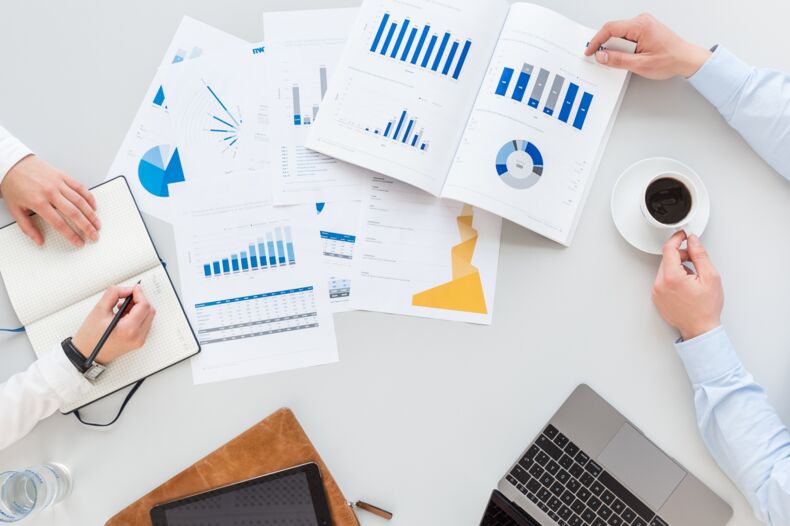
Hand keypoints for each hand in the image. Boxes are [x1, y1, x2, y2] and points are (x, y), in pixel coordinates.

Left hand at [0, 156, 99, 247]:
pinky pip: (80, 187)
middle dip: (87, 227)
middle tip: (94, 236)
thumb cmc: (13, 185)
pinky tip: (94, 206)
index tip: (79, 242)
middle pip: (74, 213)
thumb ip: (27, 227)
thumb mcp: (15, 209)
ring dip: (91, 215)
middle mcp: (50, 192)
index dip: (71, 235)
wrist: (11, 163)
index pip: (59, 223)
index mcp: (38, 202)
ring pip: (80, 201)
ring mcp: (58, 183)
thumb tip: (39, 241)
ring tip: (97, 224)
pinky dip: (89, 197)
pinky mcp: (63, 175)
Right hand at [72, 285, 155, 363]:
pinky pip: (144, 324)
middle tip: (126, 298)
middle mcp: (137, 337)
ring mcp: (139, 341)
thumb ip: (114, 294)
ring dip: (138, 308)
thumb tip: (127, 289)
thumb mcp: (99, 310)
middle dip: (139, 301)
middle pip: (149, 311)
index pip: (144, 306)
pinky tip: (124, 316)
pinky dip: (137, 316)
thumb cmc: (89, 337)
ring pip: (148, 317)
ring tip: (121, 308)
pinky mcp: (138, 342)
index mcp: (128, 329)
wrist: (86, 354)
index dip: (139, 294)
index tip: (133, 289)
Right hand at [584, 13, 710, 78]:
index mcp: (640, 25)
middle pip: (614, 31)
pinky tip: (631, 57)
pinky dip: (624, 47)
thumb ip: (618, 60)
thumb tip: (601, 56)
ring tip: (630, 60)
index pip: (610, 28)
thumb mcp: (640, 64)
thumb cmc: (671, 59)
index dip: (597, 41)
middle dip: (608, 47)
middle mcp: (642, 21)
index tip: (590, 51)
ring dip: (618, 48)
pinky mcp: (645, 30)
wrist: (687, 59)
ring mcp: (644, 24)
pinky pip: (627, 36)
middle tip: (610, 60)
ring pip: (620, 35)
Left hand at [652, 231, 723, 339]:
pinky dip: (673, 278)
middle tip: (695, 263)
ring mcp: (656, 292)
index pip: (669, 249)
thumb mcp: (710, 277)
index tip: (683, 235)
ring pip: (665, 269)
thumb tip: (693, 241)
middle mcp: (660, 284)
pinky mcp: (656, 297)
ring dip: (678, 268)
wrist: (700, 329)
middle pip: (667, 259)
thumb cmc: (706, 308)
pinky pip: (662, 280)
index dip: (677, 239)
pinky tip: (685, 287)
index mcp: (672, 278)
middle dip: (681, 256)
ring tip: (692, 280)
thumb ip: (700, 255)